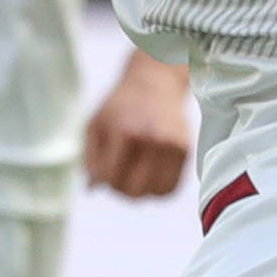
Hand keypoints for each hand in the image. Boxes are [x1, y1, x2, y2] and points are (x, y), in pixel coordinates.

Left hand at [84, 55, 193, 197]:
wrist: (155, 83)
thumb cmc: (120, 105)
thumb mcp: (95, 124)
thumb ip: (90, 157)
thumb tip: (92, 189)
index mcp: (127, 132)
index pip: (111, 177)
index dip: (103, 180)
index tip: (103, 172)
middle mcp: (154, 140)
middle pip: (133, 190)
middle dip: (120, 189)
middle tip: (118, 176)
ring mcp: (173, 146)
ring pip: (154, 193)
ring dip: (140, 192)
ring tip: (133, 177)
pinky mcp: (186, 151)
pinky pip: (171, 188)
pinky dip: (158, 190)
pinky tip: (149, 177)